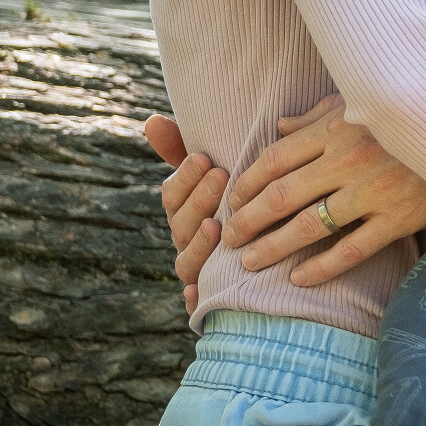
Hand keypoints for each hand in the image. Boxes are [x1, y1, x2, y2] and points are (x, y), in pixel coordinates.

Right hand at [147, 114, 226, 313]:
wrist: (273, 236)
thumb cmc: (240, 194)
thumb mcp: (218, 171)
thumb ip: (186, 148)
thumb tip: (152, 121)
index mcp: (184, 210)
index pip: (172, 195)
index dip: (185, 178)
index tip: (205, 158)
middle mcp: (187, 240)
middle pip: (180, 225)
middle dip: (199, 201)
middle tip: (221, 176)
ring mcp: (198, 269)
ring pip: (187, 261)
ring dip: (198, 244)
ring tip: (216, 225)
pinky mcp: (213, 298)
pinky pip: (199, 304)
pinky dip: (195, 298)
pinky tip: (199, 291)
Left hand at [225, 95, 425, 285]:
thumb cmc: (409, 120)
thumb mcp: (361, 105)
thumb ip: (318, 116)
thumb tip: (280, 128)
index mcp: (336, 128)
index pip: (275, 159)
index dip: (245, 184)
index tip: (229, 201)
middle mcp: (348, 159)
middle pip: (281, 195)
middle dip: (247, 220)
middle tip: (228, 237)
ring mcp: (372, 191)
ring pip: (308, 226)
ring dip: (272, 247)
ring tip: (249, 262)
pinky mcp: (398, 219)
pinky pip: (351, 250)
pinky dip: (321, 268)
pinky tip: (298, 279)